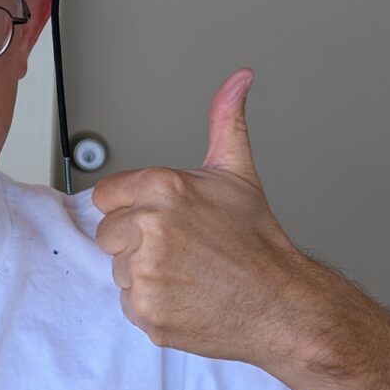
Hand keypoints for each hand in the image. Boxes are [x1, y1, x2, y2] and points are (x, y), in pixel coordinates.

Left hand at [92, 67, 308, 363]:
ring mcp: (145, 271)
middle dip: (136, 241)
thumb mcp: (236, 172)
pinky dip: (151, 304)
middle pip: (108, 233)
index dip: (132, 208)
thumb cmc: (258, 241)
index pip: (105, 196)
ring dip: (144, 274)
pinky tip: (184, 296)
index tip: (161, 220)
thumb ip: (225, 121)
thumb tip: (238, 79)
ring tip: (186, 272)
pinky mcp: (146, 310)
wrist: (283, 305)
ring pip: (118, 268)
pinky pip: (128, 302)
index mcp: (161, 188)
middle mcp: (148, 226)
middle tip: (180, 249)